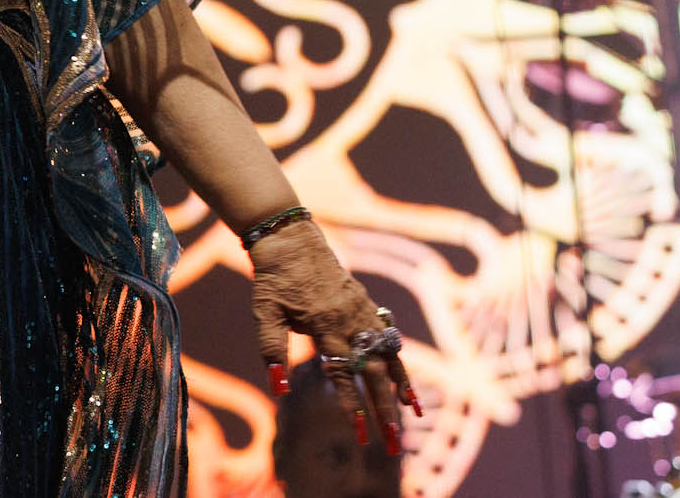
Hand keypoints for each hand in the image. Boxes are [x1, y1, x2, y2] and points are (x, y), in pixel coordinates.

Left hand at [249, 218, 417, 455]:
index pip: (342, 375)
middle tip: (394, 441)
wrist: (290, 238)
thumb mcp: (264, 313)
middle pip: (372, 372)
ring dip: (400, 386)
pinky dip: (398, 359)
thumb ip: (272, 350)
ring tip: (414, 412)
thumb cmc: (273, 278)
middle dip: (384, 409)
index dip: (352, 407)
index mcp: (324, 325)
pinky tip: (403, 378)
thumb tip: (278, 388)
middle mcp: (350, 321)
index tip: (362, 436)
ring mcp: (362, 311)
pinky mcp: (366, 304)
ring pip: (388, 355)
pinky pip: (387, 336)